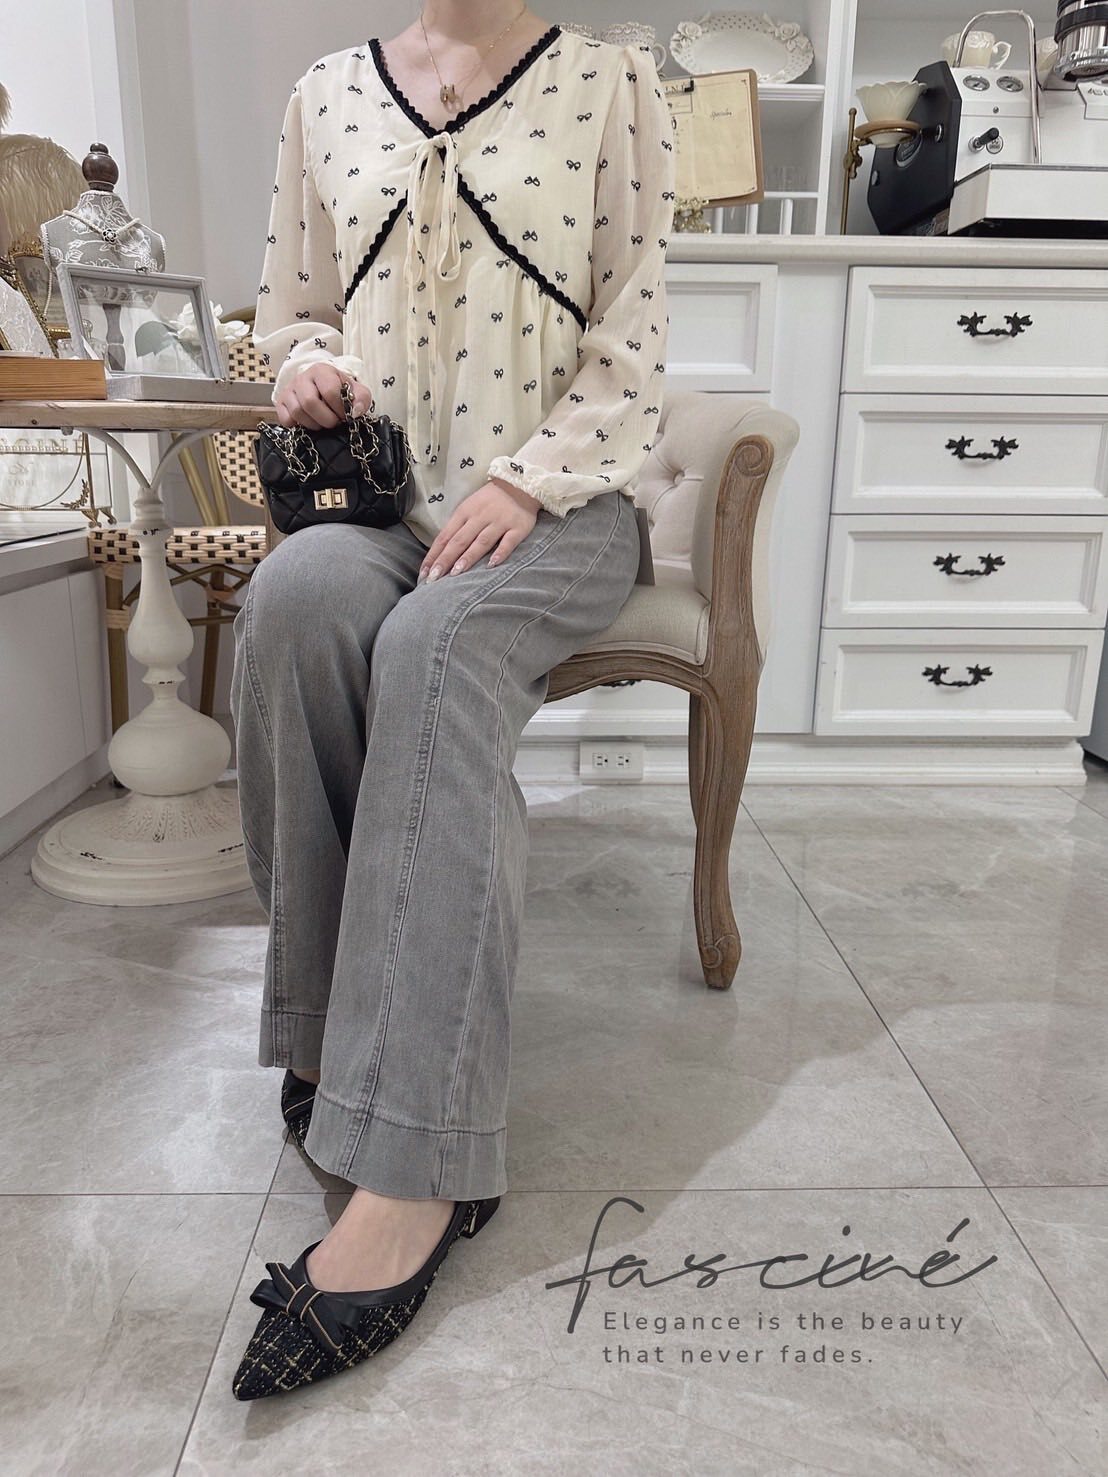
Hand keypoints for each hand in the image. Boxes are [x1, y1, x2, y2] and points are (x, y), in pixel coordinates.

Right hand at [274, 363, 374, 428]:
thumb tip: (355, 412)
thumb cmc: (340, 391)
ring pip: (297, 412)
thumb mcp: (356, 392)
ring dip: (313, 424)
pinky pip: (286, 419)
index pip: (330, 391)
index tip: (345, 416)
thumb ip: (362, 399)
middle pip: (310, 402)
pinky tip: (309, 423)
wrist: (323, 389)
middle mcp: (302, 378)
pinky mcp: (281, 403)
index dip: (339, 409)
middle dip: (326, 419)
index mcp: (322, 371)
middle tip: (334, 423)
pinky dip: (298, 426)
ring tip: (322, 423)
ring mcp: (289, 390)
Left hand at [418, 477, 541, 581]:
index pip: (445, 536)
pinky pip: (508, 542)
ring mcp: (499, 522)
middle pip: (459, 540)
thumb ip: (457, 529)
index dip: (433, 555)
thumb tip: (440, 554)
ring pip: (481, 541)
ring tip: (456, 572)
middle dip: (445, 559)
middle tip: (434, 578)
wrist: (520, 484)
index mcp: (464, 513)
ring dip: (468, 557)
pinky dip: (500, 553)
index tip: (424, 573)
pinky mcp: (518, 528)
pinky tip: (492, 565)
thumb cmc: (490, 501)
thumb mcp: (468, 509)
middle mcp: (480, 517)